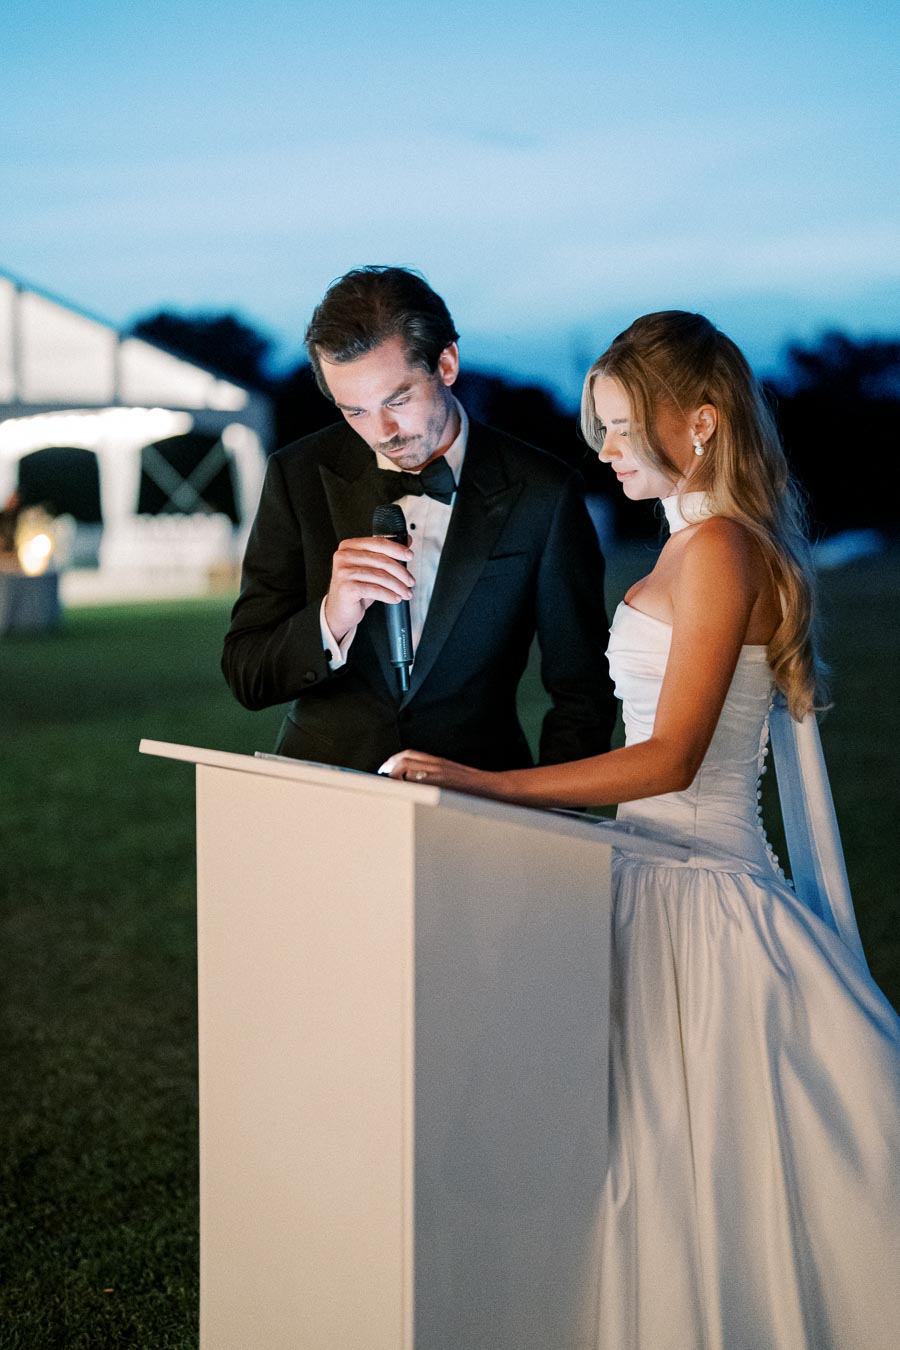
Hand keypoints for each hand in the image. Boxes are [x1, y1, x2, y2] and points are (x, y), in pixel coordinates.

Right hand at [324, 536, 414, 641]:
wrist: (339, 611)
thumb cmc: (355, 589)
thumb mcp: (370, 568)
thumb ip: (385, 554)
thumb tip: (407, 541)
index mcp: (349, 546)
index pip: (378, 543)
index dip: (397, 549)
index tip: (409, 556)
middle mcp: (344, 556)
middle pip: (381, 560)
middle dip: (401, 572)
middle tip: (410, 581)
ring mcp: (344, 572)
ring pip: (380, 576)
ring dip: (398, 586)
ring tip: (406, 593)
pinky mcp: (347, 587)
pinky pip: (375, 589)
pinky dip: (389, 595)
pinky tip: (395, 598)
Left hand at [378, 750, 499, 797]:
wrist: (495, 788)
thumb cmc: (476, 788)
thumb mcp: (455, 778)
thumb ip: (438, 778)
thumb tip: (418, 784)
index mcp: (440, 762)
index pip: (411, 754)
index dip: (394, 760)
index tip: (385, 768)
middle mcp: (438, 764)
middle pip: (405, 758)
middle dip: (389, 766)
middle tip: (382, 776)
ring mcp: (439, 773)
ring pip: (408, 766)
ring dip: (395, 774)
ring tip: (390, 784)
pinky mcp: (442, 783)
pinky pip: (419, 780)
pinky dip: (407, 784)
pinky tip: (404, 792)